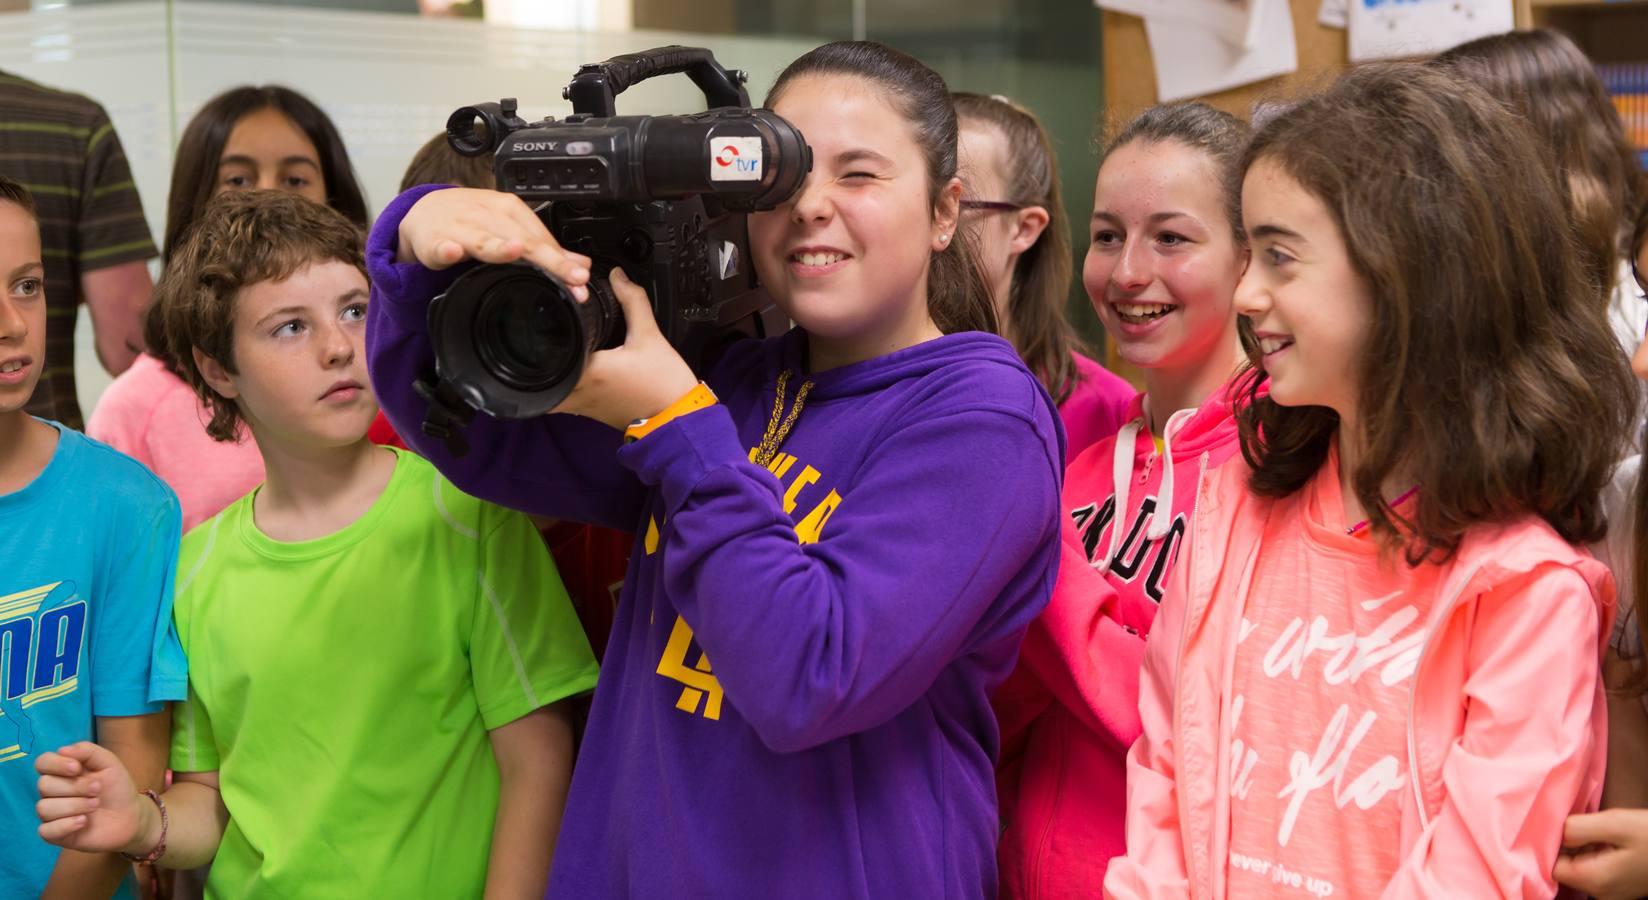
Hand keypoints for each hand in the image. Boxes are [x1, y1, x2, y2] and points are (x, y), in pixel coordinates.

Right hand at [35, 742, 155, 856]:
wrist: (130, 815)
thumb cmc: (116, 788)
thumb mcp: (109, 763)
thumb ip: (87, 751)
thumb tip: (62, 750)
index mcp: (62, 772)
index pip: (43, 763)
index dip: (55, 764)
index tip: (77, 768)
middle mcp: (53, 792)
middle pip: (44, 785)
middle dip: (74, 786)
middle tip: (97, 789)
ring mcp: (52, 813)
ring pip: (44, 808)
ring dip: (74, 805)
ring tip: (95, 805)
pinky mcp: (55, 834)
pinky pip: (45, 831)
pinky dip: (65, 825)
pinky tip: (83, 821)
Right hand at [396, 188, 591, 300]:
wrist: (426, 212)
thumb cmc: (472, 222)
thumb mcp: (509, 228)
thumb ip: (543, 247)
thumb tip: (580, 265)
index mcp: (510, 210)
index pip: (541, 237)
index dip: (563, 261)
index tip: (581, 281)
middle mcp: (488, 215)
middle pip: (522, 240)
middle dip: (549, 260)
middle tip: (572, 278)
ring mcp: (461, 227)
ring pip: (483, 239)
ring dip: (499, 246)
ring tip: (517, 251)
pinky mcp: (435, 240)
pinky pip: (442, 246)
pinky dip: (448, 249)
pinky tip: (454, 252)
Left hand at [551, 268, 697, 429]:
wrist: (677, 419)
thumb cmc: (665, 384)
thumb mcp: (650, 336)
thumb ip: (632, 301)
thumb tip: (618, 277)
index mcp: (590, 372)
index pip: (547, 353)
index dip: (541, 335)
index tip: (544, 321)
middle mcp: (579, 392)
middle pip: (538, 376)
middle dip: (535, 356)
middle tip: (542, 335)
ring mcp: (582, 406)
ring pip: (546, 392)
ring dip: (545, 374)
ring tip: (551, 351)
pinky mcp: (590, 413)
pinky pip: (561, 401)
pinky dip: (559, 386)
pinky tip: (569, 370)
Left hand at [1554, 808, 1647, 898]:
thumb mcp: (1616, 824)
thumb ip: (1578, 828)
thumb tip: (1554, 831)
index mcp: (1595, 880)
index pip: (1551, 866)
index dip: (1549, 844)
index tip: (1556, 825)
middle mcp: (1601, 893)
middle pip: (1565, 868)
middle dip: (1567, 845)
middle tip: (1580, 823)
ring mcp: (1612, 893)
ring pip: (1580, 868)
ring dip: (1582, 848)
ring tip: (1597, 830)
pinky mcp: (1622, 885)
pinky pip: (1596, 870)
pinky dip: (1596, 853)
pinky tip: (1608, 840)